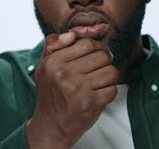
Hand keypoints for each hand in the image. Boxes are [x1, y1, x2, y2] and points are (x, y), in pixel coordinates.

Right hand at [26, 32, 118, 148]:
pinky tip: (97, 94)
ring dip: (108, 77)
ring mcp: (79, 89)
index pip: (87, 43)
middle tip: (96, 69)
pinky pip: (113, 89)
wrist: (51, 125)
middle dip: (104, 61)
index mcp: (53, 62)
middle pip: (102, 55)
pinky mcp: (91, 103)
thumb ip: (53, 44)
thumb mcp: (44, 66)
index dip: (94, 48)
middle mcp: (65, 74)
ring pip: (112, 71)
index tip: (92, 56)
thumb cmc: (51, 92)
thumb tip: (71, 33)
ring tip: (97, 82)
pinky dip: (108, 92)